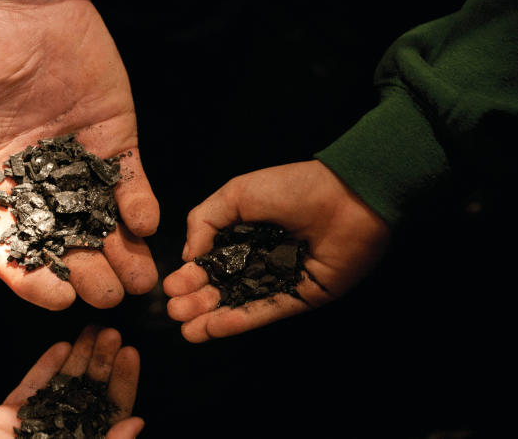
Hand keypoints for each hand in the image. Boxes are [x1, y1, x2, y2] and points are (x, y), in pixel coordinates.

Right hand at [0, 325, 142, 438]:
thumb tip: (137, 422)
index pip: (114, 407)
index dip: (124, 380)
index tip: (130, 354)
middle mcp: (67, 429)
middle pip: (90, 388)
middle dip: (102, 360)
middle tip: (111, 334)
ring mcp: (38, 421)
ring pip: (63, 381)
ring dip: (78, 356)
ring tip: (91, 332)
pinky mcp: (10, 416)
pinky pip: (31, 385)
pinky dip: (45, 366)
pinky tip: (62, 348)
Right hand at [163, 160, 390, 341]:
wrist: (346, 199)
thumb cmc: (292, 188)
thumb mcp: (237, 193)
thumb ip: (205, 220)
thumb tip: (188, 255)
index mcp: (243, 233)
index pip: (209, 261)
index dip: (189, 275)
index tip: (170, 287)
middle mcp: (258, 258)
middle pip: (219, 286)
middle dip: (195, 300)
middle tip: (174, 309)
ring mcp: (279, 279)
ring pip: (238, 304)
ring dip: (210, 317)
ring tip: (186, 328)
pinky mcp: (299, 297)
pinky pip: (265, 312)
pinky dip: (239, 321)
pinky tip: (213, 328)